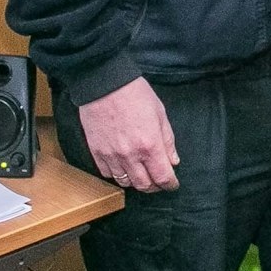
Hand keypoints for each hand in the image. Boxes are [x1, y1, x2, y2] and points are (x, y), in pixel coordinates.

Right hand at [76, 77, 179, 192]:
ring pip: (125, 182)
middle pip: (144, 185)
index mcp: (150, 144)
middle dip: (154, 187)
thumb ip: (168, 141)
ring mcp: (112, 155)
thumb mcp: (160, 113)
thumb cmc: (134, 93)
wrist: (104, 83)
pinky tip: (123, 167)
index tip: (172, 184)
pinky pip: (108, 173)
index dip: (170, 184)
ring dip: (136, 182)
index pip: (163, 177)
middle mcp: (131, 155)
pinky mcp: (97, 152)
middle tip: (158, 182)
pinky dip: (117, 175)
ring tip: (141, 175)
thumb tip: (173, 161)